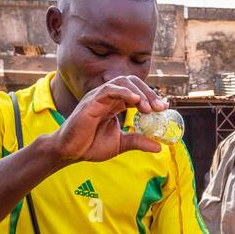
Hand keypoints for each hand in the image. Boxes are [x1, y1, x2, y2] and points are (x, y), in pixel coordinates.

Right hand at [50, 76, 166, 163]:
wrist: (70, 152)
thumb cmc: (90, 145)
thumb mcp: (120, 144)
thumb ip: (138, 141)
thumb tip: (159, 147)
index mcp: (115, 103)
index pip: (136, 92)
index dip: (151, 97)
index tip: (164, 108)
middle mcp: (108, 96)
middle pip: (132, 83)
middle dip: (149, 93)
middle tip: (161, 108)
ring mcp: (99, 96)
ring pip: (122, 82)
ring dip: (139, 93)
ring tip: (149, 108)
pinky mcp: (91, 101)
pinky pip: (109, 90)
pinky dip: (124, 92)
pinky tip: (135, 101)